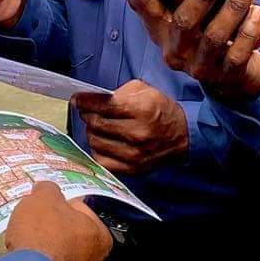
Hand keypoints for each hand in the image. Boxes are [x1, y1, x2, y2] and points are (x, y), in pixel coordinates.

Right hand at [4, 182, 111, 260]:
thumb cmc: (42, 232)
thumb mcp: (43, 198)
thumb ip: (48, 189)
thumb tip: (46, 188)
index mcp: (101, 235)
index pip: (79, 210)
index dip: (58, 205)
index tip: (43, 207)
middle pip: (70, 235)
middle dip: (53, 229)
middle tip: (33, 224)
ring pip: (60, 256)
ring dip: (46, 249)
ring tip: (27, 243)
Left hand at [69, 80, 188, 174]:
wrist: (182, 136)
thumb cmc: (160, 110)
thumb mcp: (144, 91)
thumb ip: (118, 93)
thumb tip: (93, 99)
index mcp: (142, 110)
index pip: (104, 106)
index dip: (86, 102)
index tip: (76, 99)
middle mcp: (138, 134)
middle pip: (97, 124)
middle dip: (87, 115)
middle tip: (86, 111)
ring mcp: (134, 155)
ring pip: (95, 142)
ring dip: (92, 132)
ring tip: (97, 126)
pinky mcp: (132, 169)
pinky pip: (101, 160)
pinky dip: (97, 149)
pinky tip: (103, 141)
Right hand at [117, 0, 259, 103]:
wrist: (234, 78)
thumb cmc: (212, 31)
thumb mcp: (203, 5)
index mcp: (163, 31)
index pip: (145, 8)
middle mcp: (176, 51)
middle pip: (184, 22)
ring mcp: (198, 67)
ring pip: (214, 36)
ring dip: (234, 8)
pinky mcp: (224, 77)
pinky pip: (236, 54)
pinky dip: (248, 32)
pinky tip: (258, 13)